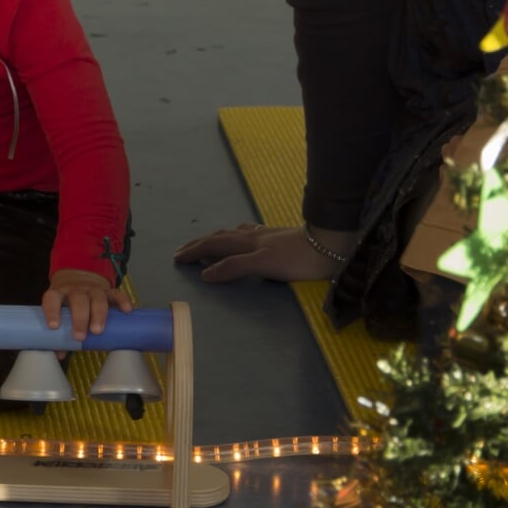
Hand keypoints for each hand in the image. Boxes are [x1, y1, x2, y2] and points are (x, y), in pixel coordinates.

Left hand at [42, 268, 131, 340]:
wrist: (79, 277)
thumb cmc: (67, 302)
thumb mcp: (60, 312)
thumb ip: (60, 333)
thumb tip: (60, 354)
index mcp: (59, 293)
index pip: (52, 298)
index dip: (52, 311)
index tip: (54, 326)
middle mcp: (76, 289)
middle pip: (78, 300)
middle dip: (80, 318)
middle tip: (80, 337)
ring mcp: (93, 289)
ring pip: (97, 298)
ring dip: (98, 314)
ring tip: (98, 331)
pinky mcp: (108, 290)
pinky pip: (116, 293)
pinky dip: (122, 301)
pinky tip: (126, 310)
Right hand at [173, 222, 355, 282]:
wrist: (330, 244)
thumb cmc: (298, 259)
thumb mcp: (263, 265)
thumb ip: (234, 268)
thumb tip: (205, 273)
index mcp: (247, 244)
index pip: (213, 246)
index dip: (194, 252)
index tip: (176, 258)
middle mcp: (252, 236)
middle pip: (219, 238)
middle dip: (199, 244)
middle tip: (182, 251)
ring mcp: (266, 235)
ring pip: (233, 234)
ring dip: (216, 239)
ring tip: (206, 243)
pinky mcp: (279, 237)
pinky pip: (250, 233)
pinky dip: (238, 236)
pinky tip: (245, 235)